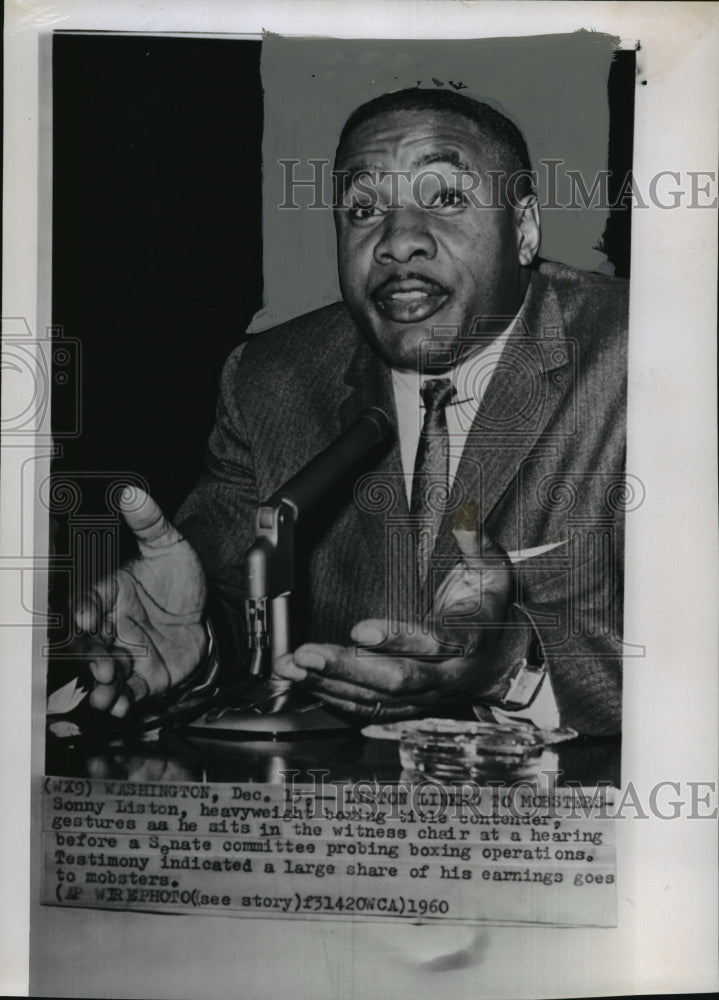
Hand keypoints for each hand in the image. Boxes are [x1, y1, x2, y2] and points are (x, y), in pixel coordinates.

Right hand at [74, 487, 207, 716]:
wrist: (208, 610)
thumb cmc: (179, 579)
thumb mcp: (169, 546)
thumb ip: (150, 522)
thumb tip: (132, 493)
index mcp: (110, 593)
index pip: (88, 600)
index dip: (84, 610)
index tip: (87, 618)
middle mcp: (112, 626)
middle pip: (91, 643)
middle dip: (91, 656)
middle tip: (101, 664)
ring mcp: (127, 652)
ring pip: (106, 670)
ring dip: (103, 684)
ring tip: (106, 694)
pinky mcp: (145, 676)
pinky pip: (130, 690)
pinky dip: (124, 699)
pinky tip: (123, 706)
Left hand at [273, 523, 514, 720]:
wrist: (501, 661)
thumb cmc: (488, 610)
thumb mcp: (492, 571)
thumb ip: (476, 545)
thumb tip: (465, 519)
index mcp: (469, 639)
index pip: (436, 643)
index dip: (398, 638)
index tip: (360, 629)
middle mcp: (447, 675)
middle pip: (397, 679)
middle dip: (348, 667)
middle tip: (308, 654)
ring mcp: (426, 696)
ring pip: (377, 699)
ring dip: (330, 683)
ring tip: (293, 667)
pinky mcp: (407, 707)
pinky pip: (368, 709)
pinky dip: (333, 698)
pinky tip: (305, 683)